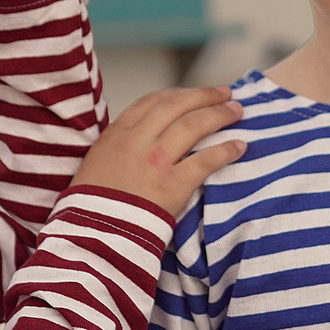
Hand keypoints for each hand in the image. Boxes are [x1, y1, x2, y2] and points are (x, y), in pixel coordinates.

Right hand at [73, 86, 242, 216]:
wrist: (90, 237)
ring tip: (237, 111)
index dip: (179, 93)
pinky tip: (239, 146)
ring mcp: (155, 161)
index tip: (195, 93)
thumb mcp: (96, 164)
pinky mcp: (171, 185)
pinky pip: (205, 161)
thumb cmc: (91, 207)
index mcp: (116, 134)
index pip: (152, 101)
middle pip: (177, 105)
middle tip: (226, 93)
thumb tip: (144, 140)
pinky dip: (225, 150)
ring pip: (193, 125)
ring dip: (219, 114)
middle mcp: (136, 141)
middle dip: (204, 96)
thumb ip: (120, 147)